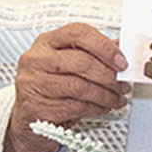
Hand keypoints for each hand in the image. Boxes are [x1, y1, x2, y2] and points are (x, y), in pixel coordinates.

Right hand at [4, 23, 128, 151]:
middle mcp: (36, 59)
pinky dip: (96, 108)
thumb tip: (121, 49)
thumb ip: (93, 54)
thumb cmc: (51, 87)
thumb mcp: (69, 64)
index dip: (104, 46)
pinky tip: (103, 107)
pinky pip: (75, 106)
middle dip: (108, 75)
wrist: (29, 118)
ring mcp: (33, 83)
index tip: (121, 61)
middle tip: (123, 83)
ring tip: (116, 98)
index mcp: (46, 42)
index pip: (78, 33)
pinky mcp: (36, 107)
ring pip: (80, 87)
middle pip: (81, 61)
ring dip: (106, 95)